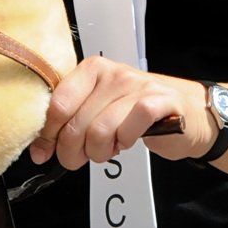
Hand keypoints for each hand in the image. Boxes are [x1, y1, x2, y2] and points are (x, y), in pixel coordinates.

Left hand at [29, 57, 214, 169]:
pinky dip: (125, 143)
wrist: (187, 111)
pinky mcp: (160, 101)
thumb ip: (69, 123)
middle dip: (74, 152)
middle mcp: (114, 73)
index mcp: (92, 70)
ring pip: (100, 130)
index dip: (48, 134)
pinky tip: (128, 142)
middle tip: (82, 158)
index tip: (46, 152)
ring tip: (108, 150)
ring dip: (99, 152)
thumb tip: (39, 150)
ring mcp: (138, 86)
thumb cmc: (136, 112)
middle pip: (76, 124)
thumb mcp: (99, 109)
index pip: (58, 103)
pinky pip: (130, 128)